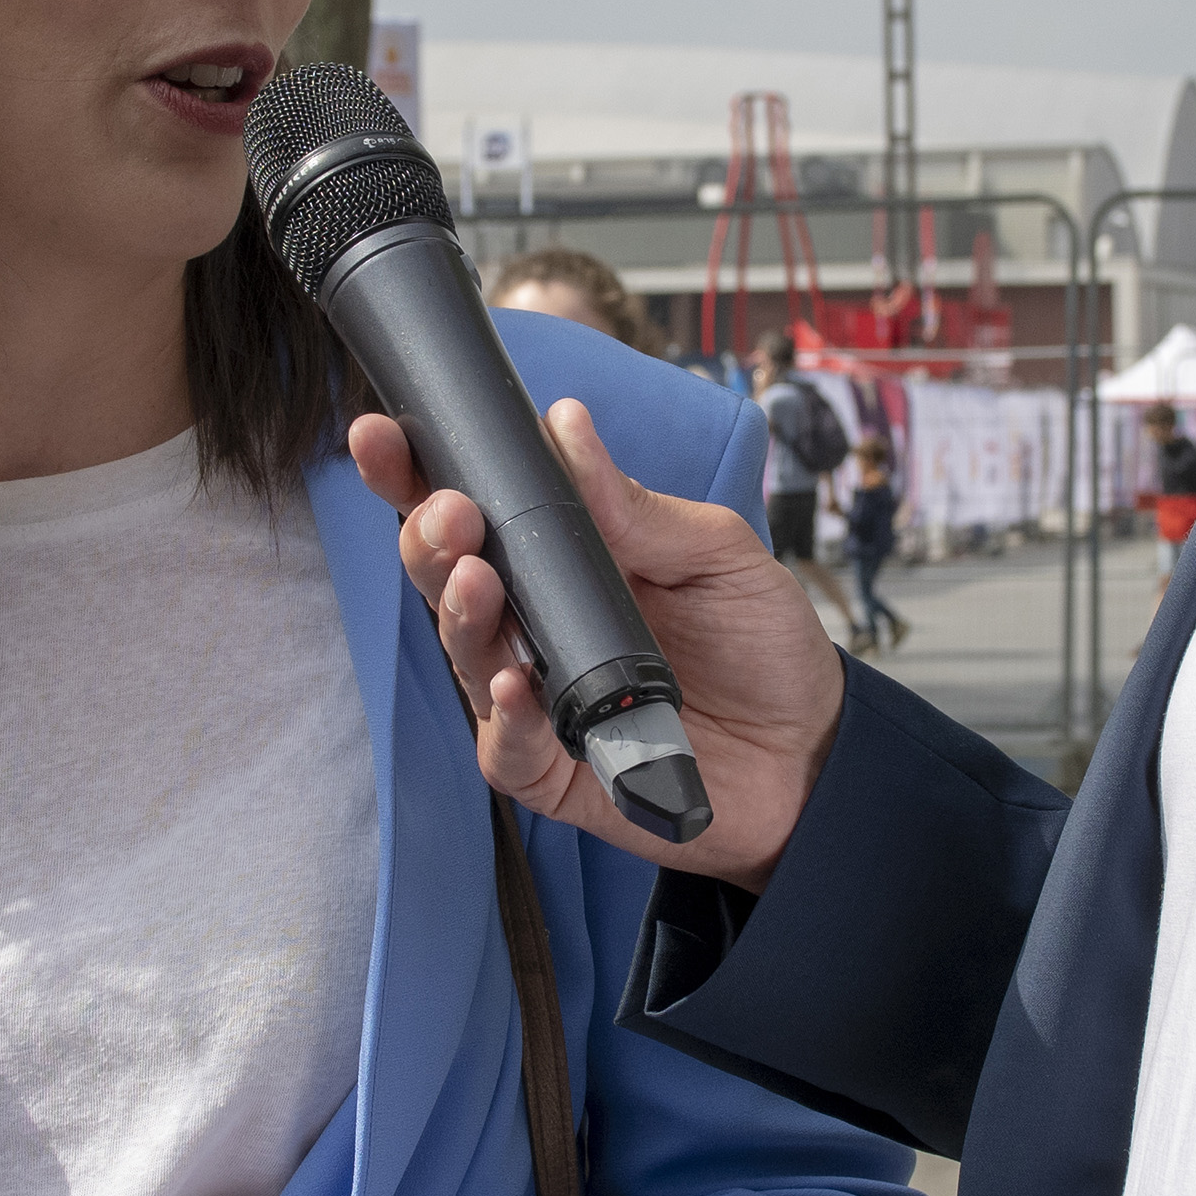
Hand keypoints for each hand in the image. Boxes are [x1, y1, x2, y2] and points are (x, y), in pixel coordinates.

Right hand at [358, 396, 845, 887]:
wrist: (814, 753)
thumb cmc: (762, 646)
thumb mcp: (716, 555)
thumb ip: (636, 506)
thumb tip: (566, 425)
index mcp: (560, 561)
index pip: (474, 511)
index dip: (416, 474)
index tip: (381, 434)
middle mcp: (533, 626)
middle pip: (448, 579)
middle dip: (432, 540)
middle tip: (450, 514)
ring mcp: (535, 699)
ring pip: (466, 656)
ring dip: (460, 615)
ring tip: (475, 579)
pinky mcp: (552, 770)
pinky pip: (506, 746)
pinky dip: (504, 715)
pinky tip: (511, 683)